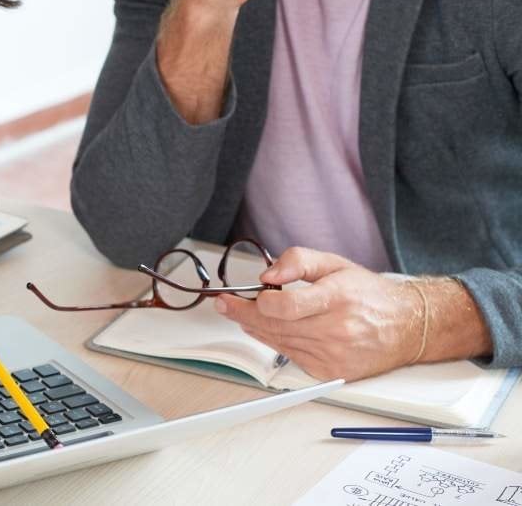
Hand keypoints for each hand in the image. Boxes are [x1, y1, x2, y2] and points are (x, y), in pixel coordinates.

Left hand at [214, 247, 423, 381]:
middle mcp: (336, 330)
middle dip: (242, 314)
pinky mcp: (332, 372)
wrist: (407, 326)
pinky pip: (291, 357)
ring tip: (241, 314)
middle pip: (274, 326)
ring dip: (254, 328)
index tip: (237, 295)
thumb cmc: (369, 294)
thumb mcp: (335, 263)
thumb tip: (268, 276)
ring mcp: (334, 354)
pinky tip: (267, 330)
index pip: (284, 307)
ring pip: (279, 342)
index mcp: (337, 299)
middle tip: (225, 304)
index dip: (255, 303)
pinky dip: (275, 343)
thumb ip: (297, 261)